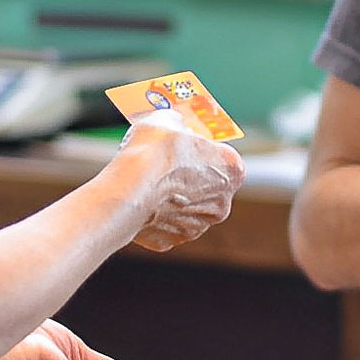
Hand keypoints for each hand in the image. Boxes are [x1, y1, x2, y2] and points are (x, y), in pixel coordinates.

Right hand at [117, 113, 245, 251]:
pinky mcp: (171, 240)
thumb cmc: (153, 153)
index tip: (186, 144)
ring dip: (172, 197)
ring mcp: (197, 226)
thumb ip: (178, 124)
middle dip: (189, 176)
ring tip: (149, 182)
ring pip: (186, 207)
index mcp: (232, 170)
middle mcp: (222, 203)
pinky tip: (141, 201)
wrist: (127, 190)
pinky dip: (155, 214)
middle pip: (207, 185)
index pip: (223, 156)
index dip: (202, 148)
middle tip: (166, 163)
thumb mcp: (167, 120)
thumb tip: (175, 125)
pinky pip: (165, 224)